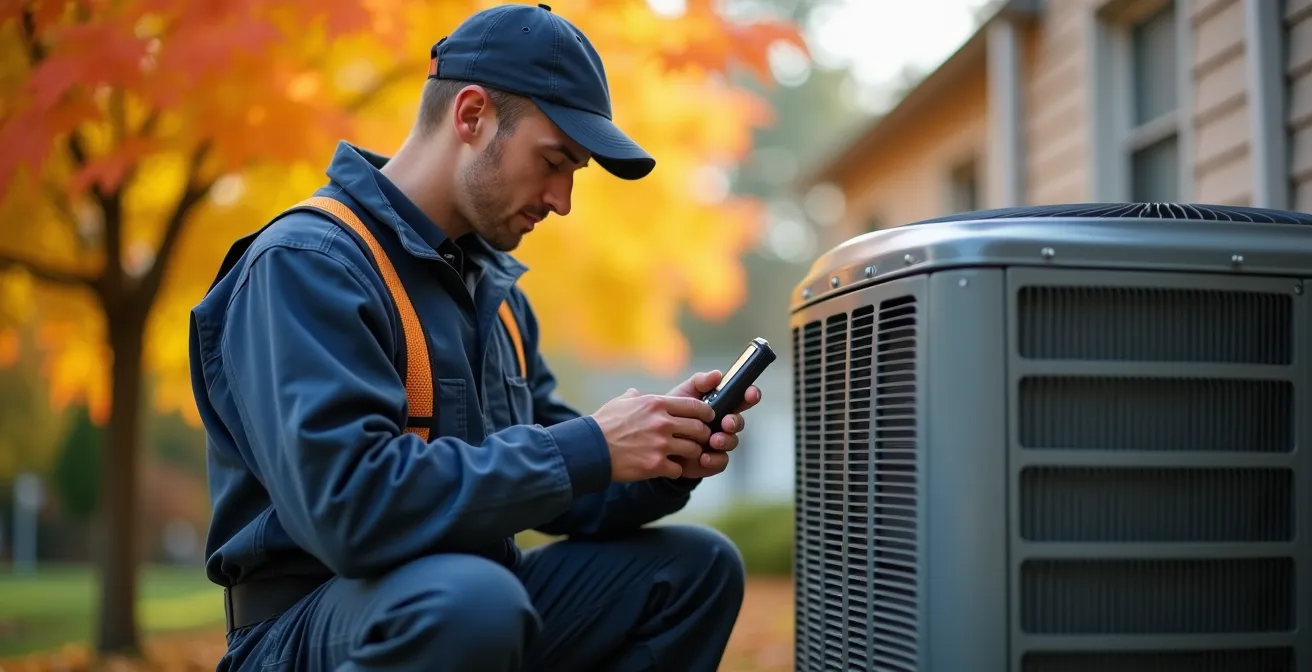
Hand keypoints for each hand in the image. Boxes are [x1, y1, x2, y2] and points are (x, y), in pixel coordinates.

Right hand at [590, 388, 714, 481]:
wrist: (590, 449)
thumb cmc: (603, 424)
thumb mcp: (620, 403)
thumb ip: (633, 397)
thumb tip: (635, 393)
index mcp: (657, 404)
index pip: (695, 406)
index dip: (705, 413)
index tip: (707, 418)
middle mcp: (663, 423)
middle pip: (699, 429)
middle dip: (702, 435)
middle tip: (698, 440)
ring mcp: (660, 445)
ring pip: (693, 450)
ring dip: (691, 454)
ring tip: (683, 456)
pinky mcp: (655, 465)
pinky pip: (678, 470)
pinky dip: (675, 471)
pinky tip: (667, 469)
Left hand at [667, 370, 761, 478]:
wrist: (656, 441)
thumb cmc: (673, 414)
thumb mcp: (684, 394)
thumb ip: (700, 382)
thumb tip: (717, 375)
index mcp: (721, 406)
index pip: (742, 399)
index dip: (750, 395)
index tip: (751, 394)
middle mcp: (723, 424)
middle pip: (739, 422)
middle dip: (735, 421)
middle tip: (726, 422)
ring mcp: (720, 443)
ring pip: (732, 442)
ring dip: (725, 441)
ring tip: (712, 440)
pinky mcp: (713, 461)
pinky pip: (721, 462)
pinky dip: (714, 460)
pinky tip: (703, 457)